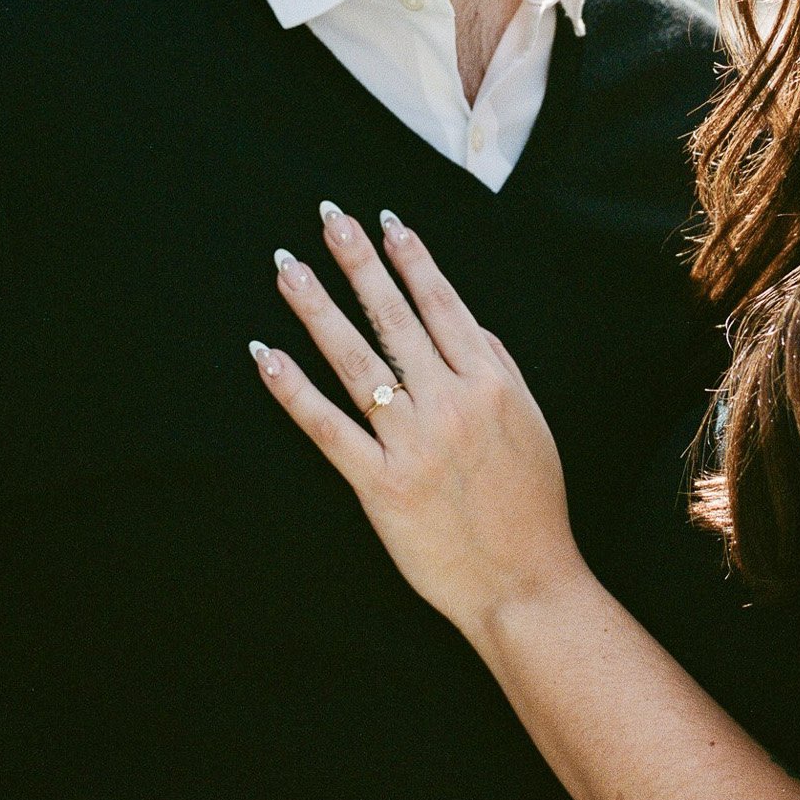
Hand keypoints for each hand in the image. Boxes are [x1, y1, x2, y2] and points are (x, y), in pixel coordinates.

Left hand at [252, 203, 581, 639]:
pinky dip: (293, 389)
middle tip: (329, 217)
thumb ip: (498, 367)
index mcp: (489, 383)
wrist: (524, 583)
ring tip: (289, 267)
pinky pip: (326, 426)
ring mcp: (410, 443)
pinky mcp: (378, 484)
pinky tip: (266, 355)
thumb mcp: (531, 422)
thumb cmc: (532, 505)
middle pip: (393, 318)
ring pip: (354, 359)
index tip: (387, 220)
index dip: (411, 259)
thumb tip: (464, 321)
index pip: (441, 304)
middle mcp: (448, 404)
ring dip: (317, 307)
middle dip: (358, 261)